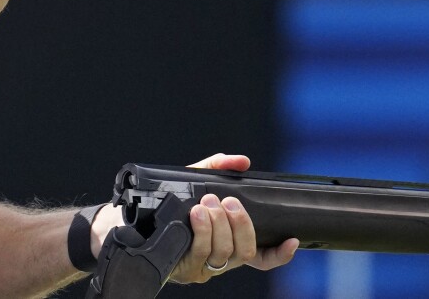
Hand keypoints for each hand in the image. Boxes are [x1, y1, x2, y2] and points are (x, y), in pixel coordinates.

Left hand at [167, 153, 299, 283]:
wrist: (136, 221)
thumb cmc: (172, 204)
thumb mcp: (196, 182)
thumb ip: (219, 168)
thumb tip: (242, 161)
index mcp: (230, 243)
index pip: (263, 258)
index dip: (280, 253)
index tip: (291, 240)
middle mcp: (221, 259)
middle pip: (245, 250)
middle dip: (241, 223)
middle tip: (227, 201)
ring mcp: (204, 266)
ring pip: (224, 251)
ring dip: (218, 224)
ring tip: (206, 203)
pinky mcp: (185, 268)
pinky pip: (201, 252)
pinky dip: (203, 230)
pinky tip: (197, 215)